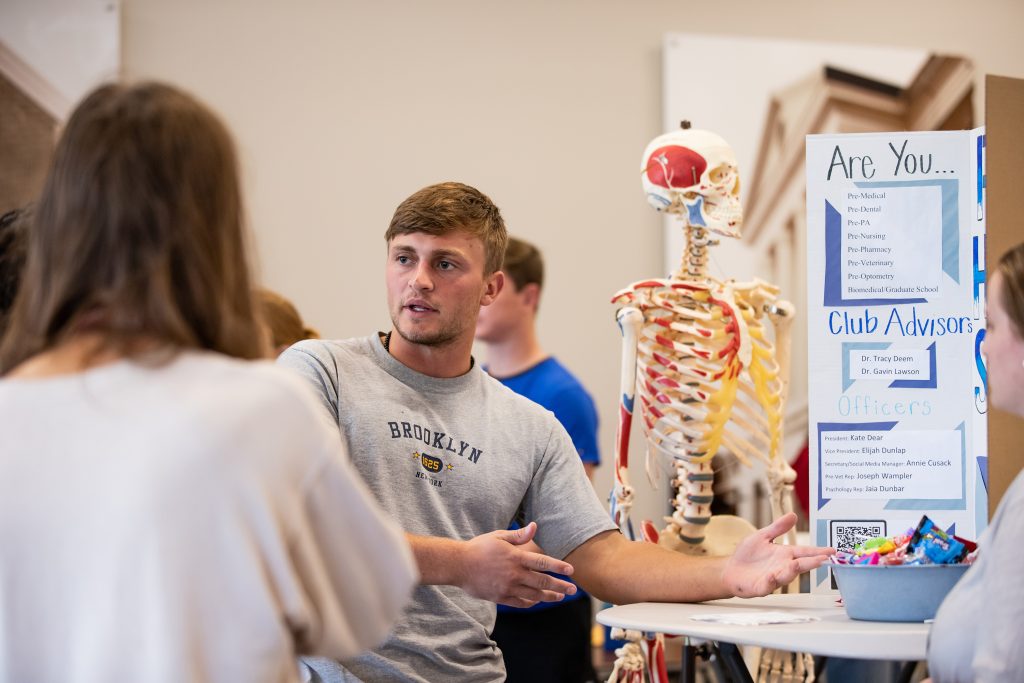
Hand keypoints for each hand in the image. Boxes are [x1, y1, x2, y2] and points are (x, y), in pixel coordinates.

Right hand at [458, 522, 576, 607]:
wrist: (459, 565)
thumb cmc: (479, 548)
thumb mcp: (499, 536)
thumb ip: (519, 535)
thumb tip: (535, 527)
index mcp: (516, 557)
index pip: (543, 562)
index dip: (558, 566)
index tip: (571, 570)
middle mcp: (514, 573)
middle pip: (543, 582)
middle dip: (560, 586)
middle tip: (573, 590)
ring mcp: (508, 587)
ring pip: (534, 595)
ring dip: (549, 597)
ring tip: (560, 597)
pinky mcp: (500, 597)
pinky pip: (520, 602)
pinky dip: (531, 603)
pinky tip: (537, 601)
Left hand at [722, 513, 833, 597]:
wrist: (730, 569)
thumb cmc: (748, 554)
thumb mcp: (763, 536)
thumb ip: (778, 528)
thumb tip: (793, 515)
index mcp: (784, 554)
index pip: (804, 552)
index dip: (818, 551)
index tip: (832, 551)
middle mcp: (782, 567)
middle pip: (799, 564)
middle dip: (811, 562)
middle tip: (823, 559)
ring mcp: (773, 578)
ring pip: (786, 576)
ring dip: (793, 571)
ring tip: (799, 564)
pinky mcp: (761, 587)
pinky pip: (768, 585)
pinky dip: (771, 581)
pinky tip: (772, 576)